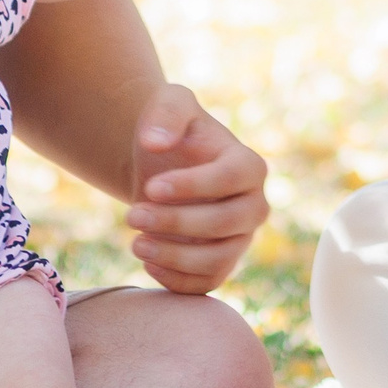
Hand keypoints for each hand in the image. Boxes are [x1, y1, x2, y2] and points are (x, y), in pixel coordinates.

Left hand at [124, 83, 268, 293]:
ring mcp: (239, 238)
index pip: (232, 179)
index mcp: (249, 165)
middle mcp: (254, 205)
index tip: (151, 187)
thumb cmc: (171, 130)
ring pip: (218, 260)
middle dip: (177, 223)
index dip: (192, 187)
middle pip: (227, 224)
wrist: (162, 163)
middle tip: (133, 216)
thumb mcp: (169, 104)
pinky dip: (176, 280)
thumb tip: (155, 141)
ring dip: (174, 257)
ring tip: (136, 244)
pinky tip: (148, 261)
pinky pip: (206, 284)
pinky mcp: (220, 263)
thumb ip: (165, 114)